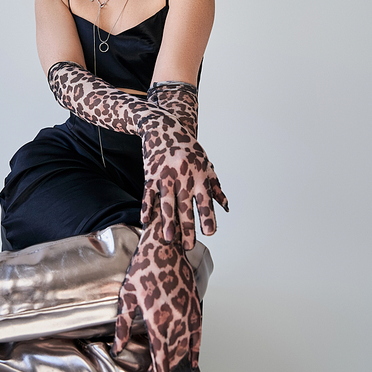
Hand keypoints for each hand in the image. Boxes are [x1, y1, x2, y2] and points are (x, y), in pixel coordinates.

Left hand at [112, 203, 201, 371]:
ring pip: (186, 347)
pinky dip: (196, 349)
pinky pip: (198, 333)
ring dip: (177, 362)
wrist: (165, 246)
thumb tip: (119, 349)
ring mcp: (188, 313)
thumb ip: (123, 326)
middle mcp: (176, 320)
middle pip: (173, 355)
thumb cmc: (143, 268)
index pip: (160, 357)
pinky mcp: (194, 305)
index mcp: (157, 320)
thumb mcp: (127, 297)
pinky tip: (192, 360)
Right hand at [140, 113, 227, 250]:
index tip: (210, 233)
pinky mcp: (150, 174)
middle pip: (185, 205)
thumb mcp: (205, 163)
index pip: (205, 199)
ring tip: (168, 239)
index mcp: (199, 174)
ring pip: (166, 202)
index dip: (207, 216)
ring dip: (167, 222)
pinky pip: (148, 193)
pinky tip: (145, 221)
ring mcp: (165, 175)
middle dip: (188, 226)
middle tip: (189, 246)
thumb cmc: (187, 147)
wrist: (163, 126)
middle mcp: (183, 175)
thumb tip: (225, 207)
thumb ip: (215, 185)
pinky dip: (147, 207)